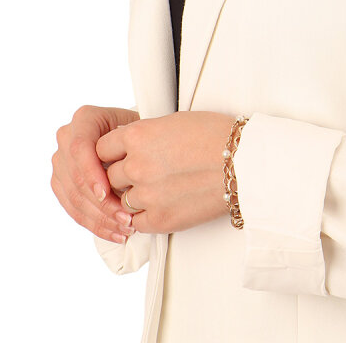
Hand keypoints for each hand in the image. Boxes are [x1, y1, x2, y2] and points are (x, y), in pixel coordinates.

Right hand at [51, 104, 140, 243]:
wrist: (128, 134)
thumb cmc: (138, 131)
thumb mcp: (138, 129)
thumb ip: (130, 144)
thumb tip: (128, 175)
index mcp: (84, 119)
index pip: (80, 148)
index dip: (91, 174)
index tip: (107, 194)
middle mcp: (67, 138)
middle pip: (76, 178)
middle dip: (101, 204)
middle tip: (126, 218)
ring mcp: (60, 162)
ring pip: (74, 198)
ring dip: (100, 219)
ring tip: (125, 229)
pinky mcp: (61, 183)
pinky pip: (73, 208)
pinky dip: (95, 224)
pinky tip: (115, 233)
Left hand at [95, 111, 232, 234]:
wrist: (243, 162)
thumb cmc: (214, 135)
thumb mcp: (173, 122)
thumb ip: (145, 136)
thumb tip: (128, 145)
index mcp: (138, 135)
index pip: (102, 148)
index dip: (112, 153)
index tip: (120, 156)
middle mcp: (137, 164)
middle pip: (109, 176)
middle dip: (123, 175)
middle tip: (144, 173)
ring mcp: (146, 194)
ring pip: (121, 200)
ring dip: (134, 196)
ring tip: (158, 188)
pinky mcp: (160, 219)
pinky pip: (136, 222)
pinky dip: (144, 216)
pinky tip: (160, 205)